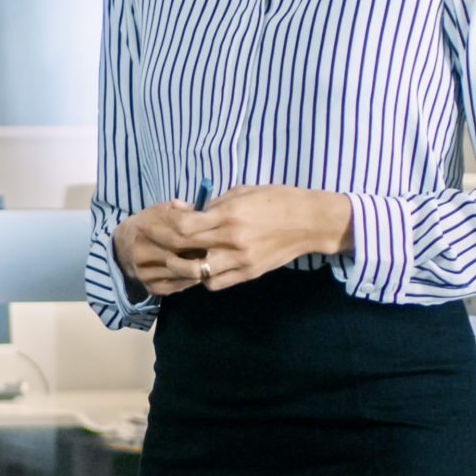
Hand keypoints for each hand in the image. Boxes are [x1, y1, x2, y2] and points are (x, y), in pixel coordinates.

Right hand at [114, 200, 211, 296]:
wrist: (124, 249)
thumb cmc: (152, 225)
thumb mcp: (162, 211)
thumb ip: (183, 210)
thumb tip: (207, 210)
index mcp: (145, 225)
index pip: (179, 225)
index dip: (202, 226)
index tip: (218, 226)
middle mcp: (142, 249)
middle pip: (181, 248)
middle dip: (203, 245)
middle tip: (220, 244)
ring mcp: (145, 271)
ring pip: (184, 269)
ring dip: (200, 264)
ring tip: (211, 258)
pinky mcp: (151, 287)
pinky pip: (180, 285)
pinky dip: (192, 278)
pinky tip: (197, 270)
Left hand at [183, 185, 352, 291]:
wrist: (310, 222)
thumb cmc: (276, 200)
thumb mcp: (242, 192)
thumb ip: (211, 203)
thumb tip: (180, 208)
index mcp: (229, 214)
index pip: (185, 226)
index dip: (169, 224)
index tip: (166, 220)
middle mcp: (232, 239)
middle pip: (186, 249)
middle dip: (170, 245)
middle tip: (165, 242)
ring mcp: (241, 259)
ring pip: (197, 272)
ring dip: (186, 265)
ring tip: (186, 256)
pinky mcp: (249, 273)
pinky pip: (216, 283)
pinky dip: (205, 277)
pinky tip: (207, 266)